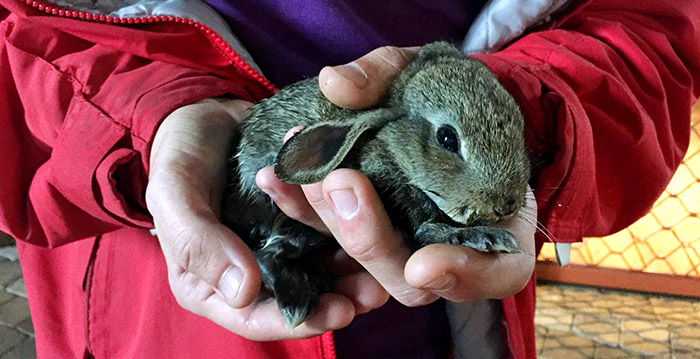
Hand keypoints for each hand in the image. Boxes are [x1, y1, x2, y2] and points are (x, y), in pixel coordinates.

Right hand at [146, 98, 379, 340]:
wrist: (203, 113)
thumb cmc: (179, 157)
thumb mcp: (176, 197)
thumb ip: (200, 244)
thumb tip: (244, 292)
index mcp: (213, 284)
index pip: (257, 317)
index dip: (300, 320)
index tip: (339, 311)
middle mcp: (252, 271)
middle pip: (299, 297)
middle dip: (339, 296)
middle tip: (376, 289)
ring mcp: (280, 244)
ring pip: (321, 266)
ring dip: (353, 266)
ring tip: (385, 262)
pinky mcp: (301, 218)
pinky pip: (328, 229)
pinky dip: (349, 227)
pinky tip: (374, 221)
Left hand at [257, 46, 535, 307]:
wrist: (436, 106)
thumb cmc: (449, 93)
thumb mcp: (430, 70)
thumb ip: (387, 73)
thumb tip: (334, 84)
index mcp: (499, 225)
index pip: (497, 270)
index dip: (464, 273)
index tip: (424, 263)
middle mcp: (454, 252)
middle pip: (412, 279)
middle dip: (369, 238)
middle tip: (336, 179)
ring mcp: (406, 249)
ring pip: (366, 268)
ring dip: (326, 227)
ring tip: (292, 172)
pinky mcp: (365, 235)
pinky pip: (332, 241)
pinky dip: (302, 214)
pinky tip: (272, 179)